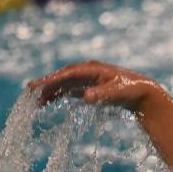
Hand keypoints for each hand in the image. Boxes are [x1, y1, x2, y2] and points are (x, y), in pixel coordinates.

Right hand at [27, 60, 161, 110]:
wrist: (143, 91)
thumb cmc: (132, 90)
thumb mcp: (118, 93)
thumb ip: (102, 94)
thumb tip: (85, 96)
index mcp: (92, 69)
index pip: (67, 74)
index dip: (51, 79)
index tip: (37, 86)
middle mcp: (87, 72)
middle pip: (62, 77)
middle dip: (46, 84)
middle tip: (29, 93)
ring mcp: (88, 79)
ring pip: (65, 84)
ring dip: (51, 91)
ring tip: (37, 102)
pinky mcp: (90, 87)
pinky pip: (71, 89)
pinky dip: (60, 94)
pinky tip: (50, 101)